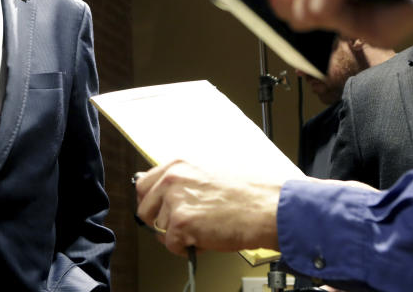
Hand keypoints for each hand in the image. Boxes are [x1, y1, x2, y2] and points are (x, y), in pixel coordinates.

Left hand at [134, 160, 283, 256]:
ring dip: (179, 235)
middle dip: (159, 222)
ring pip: (161, 229)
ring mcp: (175, 200)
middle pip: (144, 208)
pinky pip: (172, 245)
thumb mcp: (210, 172)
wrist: (269, 207)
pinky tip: (206, 239)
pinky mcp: (181, 222)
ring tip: (204, 229)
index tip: (158, 211)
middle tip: (180, 227)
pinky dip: (187, 248)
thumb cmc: (249, 192)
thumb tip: (165, 192)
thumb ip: (185, 180)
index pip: (144, 185)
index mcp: (178, 164)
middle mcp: (172, 179)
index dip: (151, 202)